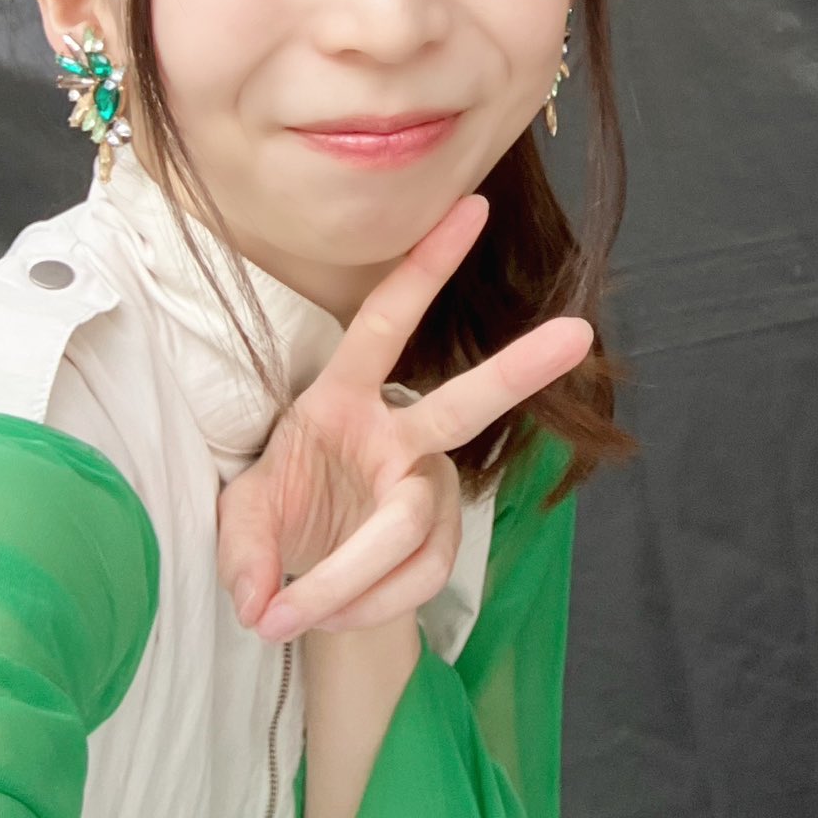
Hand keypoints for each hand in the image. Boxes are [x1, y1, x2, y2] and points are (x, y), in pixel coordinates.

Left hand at [217, 195, 591, 642]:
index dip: (427, 265)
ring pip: (410, 528)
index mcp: (341, 396)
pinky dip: (363, 607)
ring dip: (347, 580)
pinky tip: (333, 613)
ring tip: (288, 613)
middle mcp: (397, 433)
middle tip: (578, 334)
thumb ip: (243, 551)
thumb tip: (262, 599)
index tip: (475, 204)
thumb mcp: (238, 521)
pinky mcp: (438, 536)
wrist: (301, 575)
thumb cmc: (275, 514)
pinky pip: (414, 578)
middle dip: (520, 368)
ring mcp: (425, 484)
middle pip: (463, 403)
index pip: (387, 321)